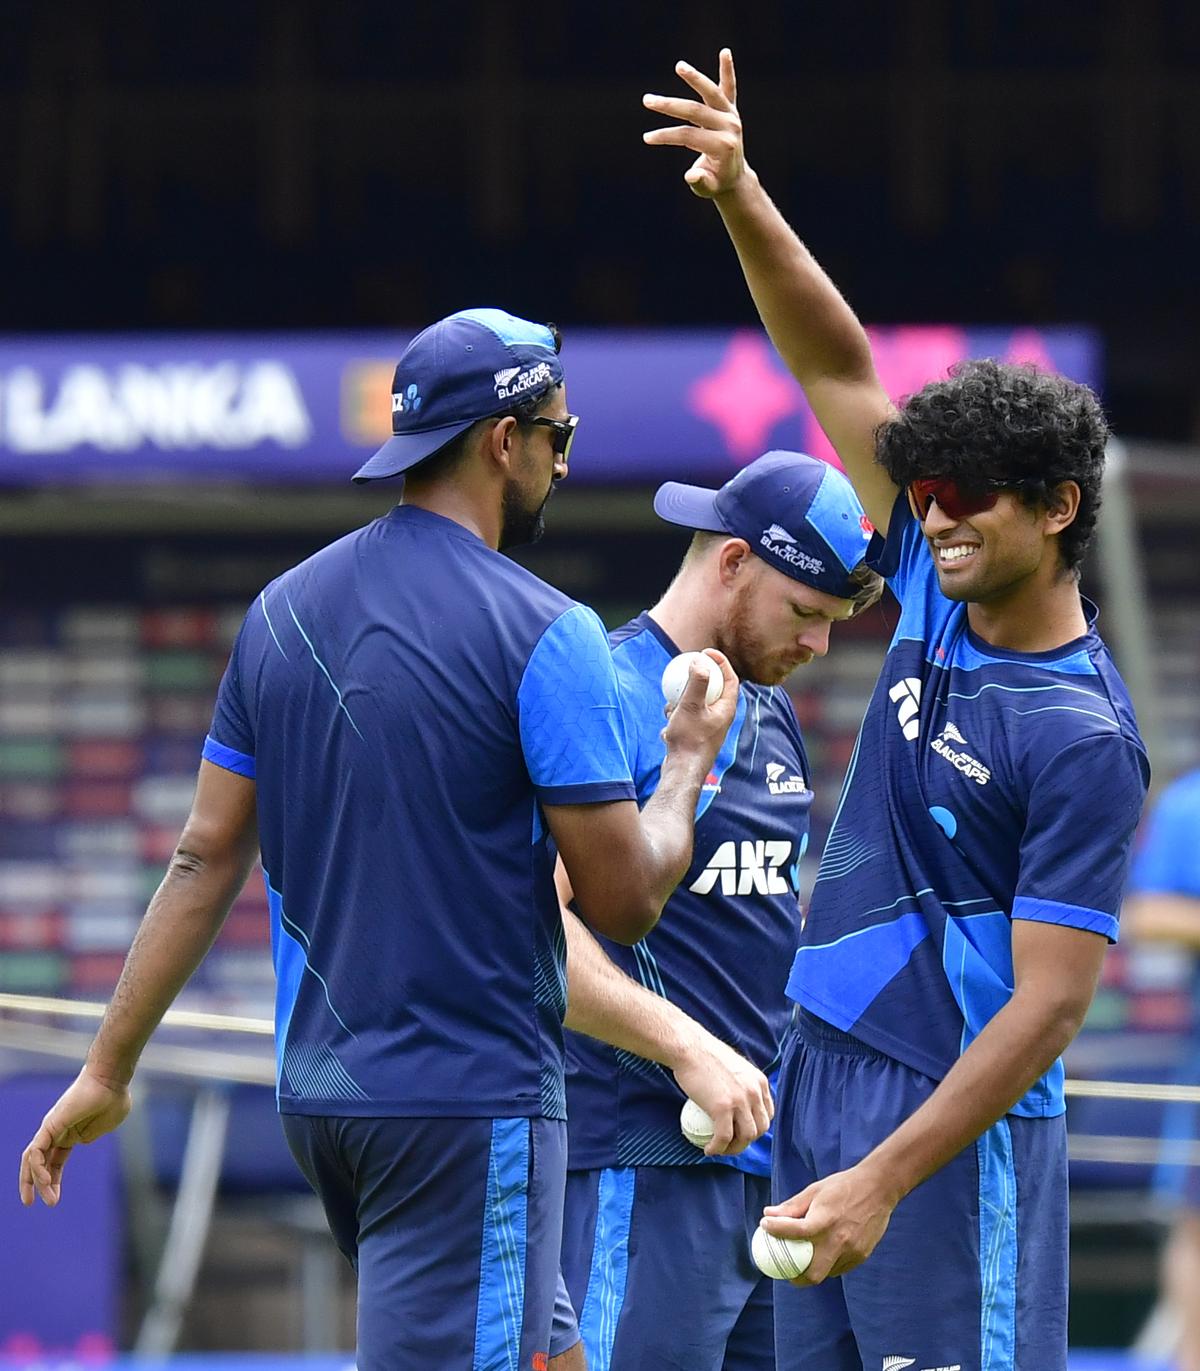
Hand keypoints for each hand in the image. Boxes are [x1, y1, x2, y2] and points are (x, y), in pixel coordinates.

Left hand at [19, 1066, 132, 1206]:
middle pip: (40, 1163)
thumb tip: (82, 1141)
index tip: (53, 1200)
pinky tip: (46, 1180)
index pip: (55, 1162)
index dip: (53, 1181)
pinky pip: (37, 1151)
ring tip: (46, 1200)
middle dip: (37, 1185)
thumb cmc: (114, 1098)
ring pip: (33, 1159)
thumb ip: (94, 1135)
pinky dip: (38, 1167)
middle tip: (40, 1204)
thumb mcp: (107, 1126)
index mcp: (72, 1134)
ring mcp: (52, 1128)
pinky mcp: (50, 1125)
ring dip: (35, 1181)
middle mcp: (58, 1132)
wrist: (112, 1080)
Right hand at [642, 48, 745, 198]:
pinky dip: (727, 70)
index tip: (647, 138)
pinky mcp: (732, 109)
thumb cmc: (715, 183)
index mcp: (722, 146)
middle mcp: (729, 127)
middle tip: (647, 100)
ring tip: (679, 66)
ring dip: (695, 78)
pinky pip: (729, 88)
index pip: (688, 135)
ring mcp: (731, 116)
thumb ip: (700, 182)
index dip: (666, 136)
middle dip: (669, 106)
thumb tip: (692, 176)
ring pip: (711, 93)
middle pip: (695, 111)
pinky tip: (725, 52)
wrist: (735, 178)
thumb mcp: (706, 188)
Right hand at [660, 648, 738, 769]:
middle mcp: (721, 718)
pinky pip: (685, 720)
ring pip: (695, 705)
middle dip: (695, 680)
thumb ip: (697, 682)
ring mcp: (708, 728)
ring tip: (671, 707)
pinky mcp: (695, 737)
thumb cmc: (689, 740)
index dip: (720, 661)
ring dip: (681, 702)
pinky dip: (675, 718)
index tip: (705, 652)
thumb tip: (699, 661)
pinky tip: (667, 727)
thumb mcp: (690, 706)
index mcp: (726, 709)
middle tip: (684, 670)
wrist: (682, 772)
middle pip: (712, 689)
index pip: (730, 678)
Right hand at [671, 1028, 772, 1155]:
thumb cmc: (704, 1054)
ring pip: (746, 1137)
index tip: (742, 1130)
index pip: (768, 1113)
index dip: (756, 1126)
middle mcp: (754, 1091)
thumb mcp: (734, 1066)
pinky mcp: (723, 1108)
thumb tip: (735, 1096)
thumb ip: (741, 1082)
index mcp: (759, 1081)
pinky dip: (717, 1148)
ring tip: (720, 1148)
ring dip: (734, 1148)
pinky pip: (724, 1138)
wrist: (688, 1048)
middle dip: (747, 1140)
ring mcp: (740, 1100)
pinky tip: (709, 1149)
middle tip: (730, 1142)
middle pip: (760, 1128)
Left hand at [760, 1160, 899, 1284]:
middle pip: (812, 1273)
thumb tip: (768, 1215)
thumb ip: (791, 1206)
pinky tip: (822, 1254)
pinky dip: (828, 1265)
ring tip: (802, 1262)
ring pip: (826, 1273)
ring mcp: (852, 1251)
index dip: (777, 1231)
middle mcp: (839, 1240)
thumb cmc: (843, 1187)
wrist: (878, 1189)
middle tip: (786, 1269)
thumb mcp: (815, 1190)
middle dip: (795, 1276)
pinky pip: (839, 1268)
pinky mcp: (861, 1256)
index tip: (765, 1228)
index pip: (796, 1231)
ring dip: (812, 1270)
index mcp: (825, 1220)